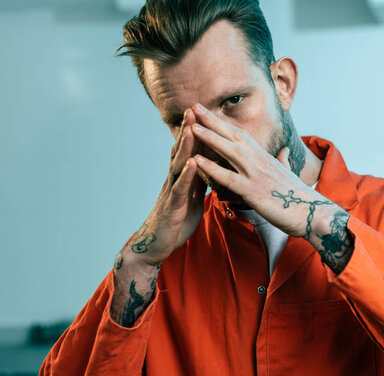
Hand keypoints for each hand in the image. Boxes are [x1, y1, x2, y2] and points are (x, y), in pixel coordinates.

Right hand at [128, 108, 207, 265]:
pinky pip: (180, 188)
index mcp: (182, 177)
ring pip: (178, 165)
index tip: (204, 112)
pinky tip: (192, 163)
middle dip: (189, 130)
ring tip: (193, 128)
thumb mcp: (192, 197)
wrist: (157, 244)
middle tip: (194, 108)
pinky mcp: (172, 206)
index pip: (190, 150)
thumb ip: (199, 181)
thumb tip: (211, 168)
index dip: (196, 132)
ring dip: (186, 146)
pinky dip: (186, 175)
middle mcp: (174, 180)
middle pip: (182, 151)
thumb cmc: (176, 220)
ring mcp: (171, 191)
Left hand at [190, 103, 337, 238]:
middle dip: (213, 121)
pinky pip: (229, 178)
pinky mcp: (254, 192)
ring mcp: (257, 175)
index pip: (242, 134)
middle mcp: (260, 161)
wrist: (312, 213)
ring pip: (230, 152)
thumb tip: (283, 150)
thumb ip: (283, 160)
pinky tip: (197, 162)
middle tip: (193, 106)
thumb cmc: (299, 196)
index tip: (209, 112)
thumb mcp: (289, 173)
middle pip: (233, 136)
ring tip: (191, 127)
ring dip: (210, 139)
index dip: (224, 123)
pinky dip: (213, 169)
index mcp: (266, 157)